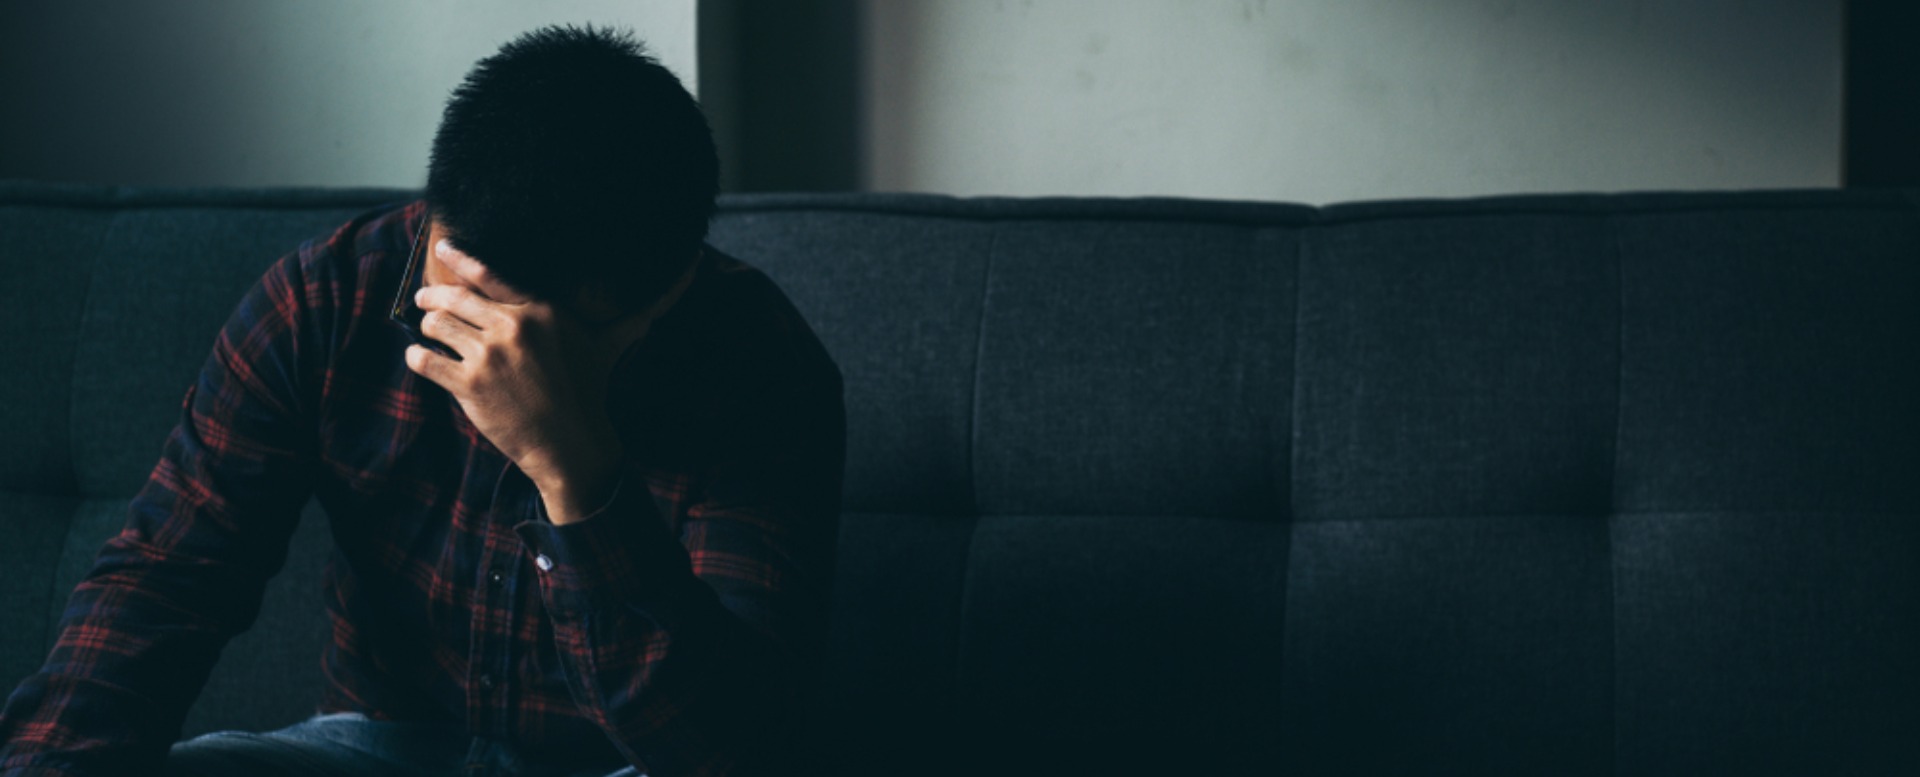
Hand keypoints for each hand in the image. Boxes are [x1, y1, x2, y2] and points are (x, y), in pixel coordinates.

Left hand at [404, 239, 652, 523]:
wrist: (572, 444)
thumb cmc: (591, 390)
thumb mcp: (613, 341)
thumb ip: (645, 307)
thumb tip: (694, 269)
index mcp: (541, 311)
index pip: (491, 275)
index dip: (462, 258)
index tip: (443, 247)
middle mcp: (513, 328)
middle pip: (453, 298)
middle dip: (433, 299)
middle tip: (425, 301)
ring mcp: (489, 357)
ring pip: (434, 326)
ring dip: (426, 329)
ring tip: (429, 334)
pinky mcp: (468, 387)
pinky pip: (425, 361)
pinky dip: (418, 358)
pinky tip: (423, 359)